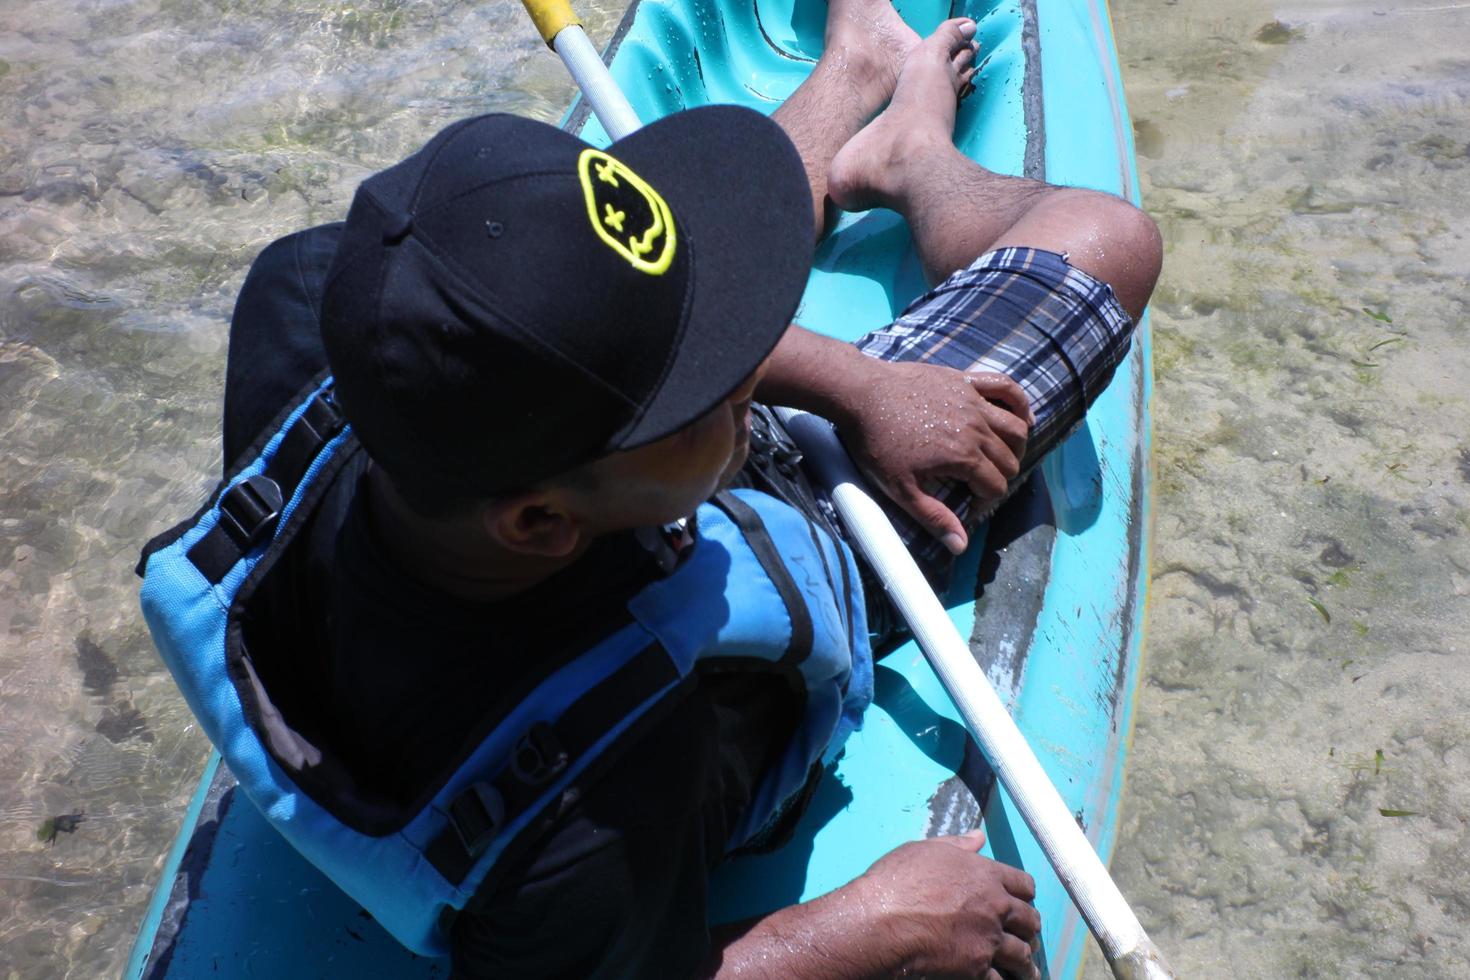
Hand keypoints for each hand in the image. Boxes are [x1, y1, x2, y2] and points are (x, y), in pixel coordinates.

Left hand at [836, 359, 1031, 553]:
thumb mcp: (900, 489)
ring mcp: (974, 401)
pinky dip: (1020, 401)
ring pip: (1016, 427)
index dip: (984, 501)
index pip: (996, 487)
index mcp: (963, 456)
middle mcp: (976, 428)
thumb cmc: (877, 442)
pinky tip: (1022, 416)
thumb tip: (961, 546)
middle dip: (999, 477)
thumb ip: (934, 517)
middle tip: (977, 483)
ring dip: (1015, 446)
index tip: (967, 503)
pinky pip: (1005, 386)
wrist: (861, 394)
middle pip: (1009, 460)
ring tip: (1000, 457)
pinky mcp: (966, 380)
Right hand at [857, 829, 1040, 978]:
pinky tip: (1000, 979)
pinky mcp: (977, 967)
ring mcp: (988, 938)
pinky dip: (1002, 979)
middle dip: (1028, 928)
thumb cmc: (898, 881)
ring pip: (1022, 954)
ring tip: (1023, 968)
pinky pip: (1001, 978)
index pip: (1024, 885)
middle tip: (1024, 935)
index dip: (1024, 894)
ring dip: (1024, 961)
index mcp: (986, 875)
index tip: (1021, 901)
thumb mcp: (926, 850)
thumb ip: (958, 844)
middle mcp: (995, 906)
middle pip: (1030, 920)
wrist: (881, 920)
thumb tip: (978, 837)